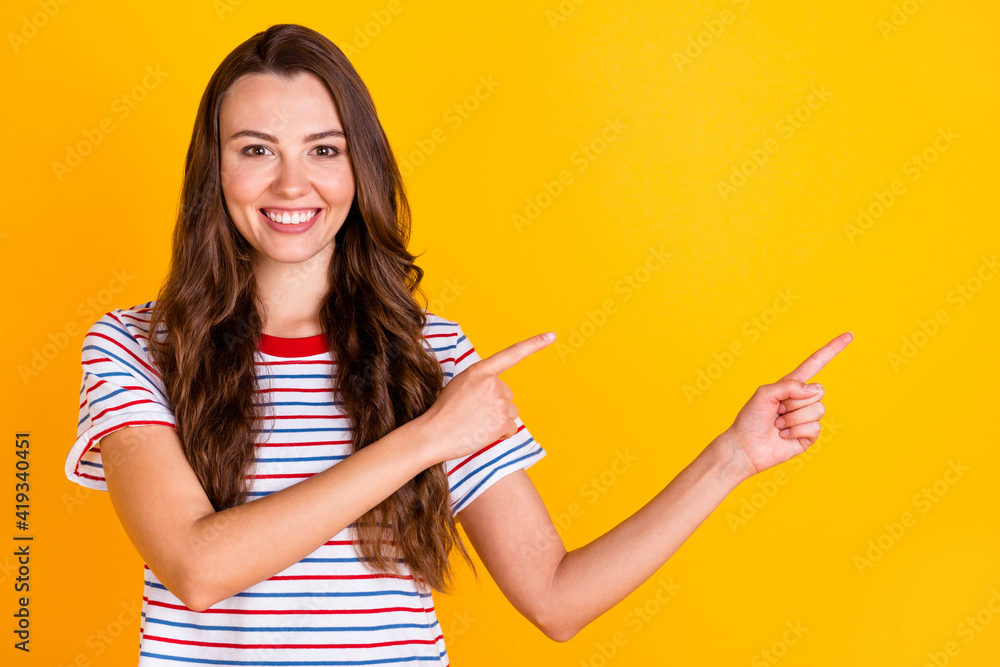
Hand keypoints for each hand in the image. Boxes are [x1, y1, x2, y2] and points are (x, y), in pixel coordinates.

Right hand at [418, 331, 555, 462]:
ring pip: (511, 412)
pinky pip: (511, 428)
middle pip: (508, 394)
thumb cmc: (443, 412)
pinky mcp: (503, 422)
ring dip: (498, 420)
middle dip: (496, 405)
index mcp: (480, 370)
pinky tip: (482, 433)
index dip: (534, 344)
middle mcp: (492, 383)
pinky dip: (501, 434)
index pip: (511, 354)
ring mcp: (499, 402)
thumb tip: (500, 394)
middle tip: (473, 413)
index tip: (552, 335)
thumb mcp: (460, 385)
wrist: (433, 434)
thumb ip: (481, 382)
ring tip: (476, 423)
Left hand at [721, 331, 853, 480]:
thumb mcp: (764, 393)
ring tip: (778, 425)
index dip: (832, 349)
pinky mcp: (810, 435)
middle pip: (818, 390)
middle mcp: (803, 399)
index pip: (816, 363)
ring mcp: (808, 417)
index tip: (849, 335)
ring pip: (817, 409)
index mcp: (792, 384)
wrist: (746, 446)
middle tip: (776, 411)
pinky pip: (814, 427)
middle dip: (793, 402)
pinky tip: (784, 435)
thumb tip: (813, 390)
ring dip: (793, 418)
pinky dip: (796, 431)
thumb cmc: (751, 418)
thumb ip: (789, 385)